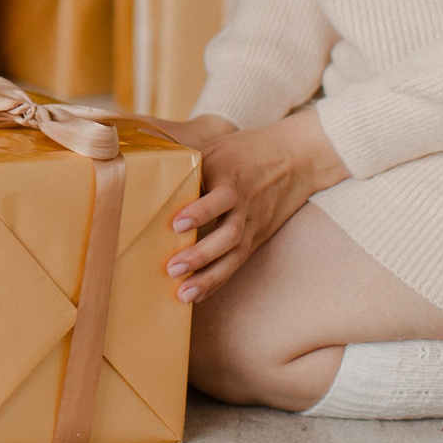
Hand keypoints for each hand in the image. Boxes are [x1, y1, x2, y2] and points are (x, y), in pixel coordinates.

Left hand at [149, 108, 349, 304]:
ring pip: (234, 254)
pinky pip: (238, 261)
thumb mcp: (216, 148)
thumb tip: (145, 164)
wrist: (296, 157)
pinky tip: (198, 294)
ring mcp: (253, 223)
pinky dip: (219, 279)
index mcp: (233, 178)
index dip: (199, 212)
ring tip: (184, 293)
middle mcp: (245, 204)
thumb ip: (187, 160)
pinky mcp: (257, 236)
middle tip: (172, 268)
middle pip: (228, 233)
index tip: (176, 224)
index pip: (218, 197)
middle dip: (200, 254)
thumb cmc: (245, 151)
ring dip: (209, 276)